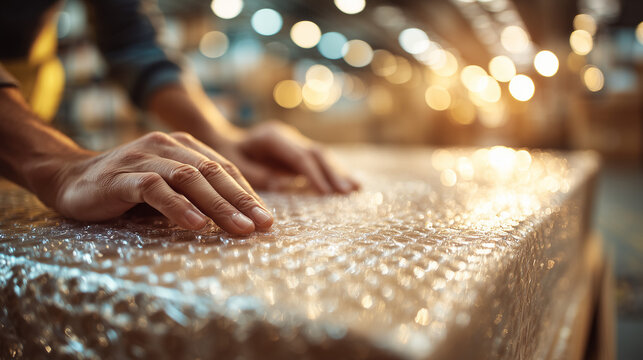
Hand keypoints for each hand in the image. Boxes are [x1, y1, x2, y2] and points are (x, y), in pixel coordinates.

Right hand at [47, 131, 272, 233]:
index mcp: (183, 146)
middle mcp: (167, 146)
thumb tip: (240, 218)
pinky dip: (178, 207)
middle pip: (213, 173)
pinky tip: (196, 225)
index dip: (248, 194)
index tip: (267, 220)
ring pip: (189, 179)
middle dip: (241, 201)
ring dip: (218, 205)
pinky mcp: (123, 176)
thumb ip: (196, 194)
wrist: (70, 179)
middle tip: (262, 226)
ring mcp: (145, 158)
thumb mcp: (168, 188)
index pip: (224, 169)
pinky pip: (156, 190)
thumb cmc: (128, 189)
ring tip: (238, 229)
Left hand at [214, 121, 358, 193]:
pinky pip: (320, 162)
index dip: (313, 174)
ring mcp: (296, 143)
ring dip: (338, 173)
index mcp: (272, 137)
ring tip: (355, 189)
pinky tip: (350, 184)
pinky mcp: (300, 152)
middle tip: (347, 192)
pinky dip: (334, 173)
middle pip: (316, 153)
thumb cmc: (227, 156)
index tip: (325, 192)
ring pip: (322, 156)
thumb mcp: (234, 165)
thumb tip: (282, 184)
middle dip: (333, 173)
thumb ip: (256, 174)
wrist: (225, 142)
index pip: (299, 156)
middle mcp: (288, 136)